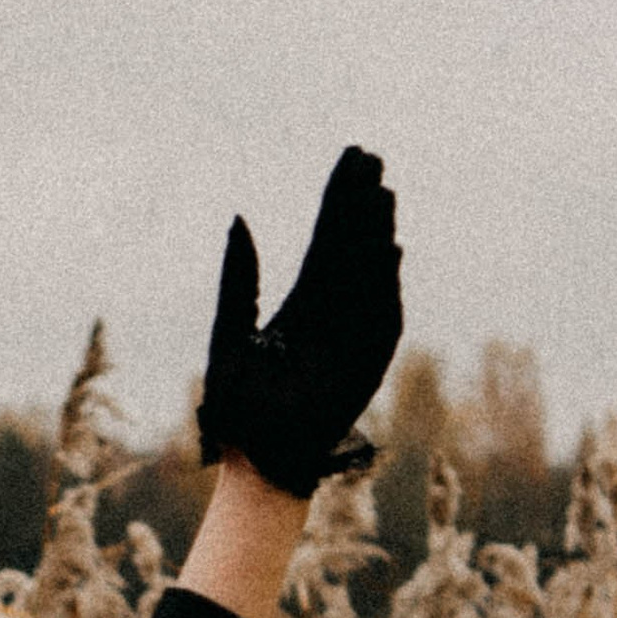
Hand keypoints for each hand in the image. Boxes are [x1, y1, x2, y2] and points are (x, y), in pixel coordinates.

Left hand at [198, 148, 402, 497]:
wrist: (256, 458)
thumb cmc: (238, 408)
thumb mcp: (229, 334)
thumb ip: (238, 280)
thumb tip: (240, 218)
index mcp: (302, 303)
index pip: (326, 240)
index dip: (338, 200)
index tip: (349, 158)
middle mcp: (334, 313)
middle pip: (352, 248)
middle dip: (362, 206)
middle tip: (370, 159)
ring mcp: (354, 336)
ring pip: (369, 275)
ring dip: (375, 235)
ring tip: (378, 194)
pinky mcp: (368, 363)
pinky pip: (382, 318)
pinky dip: (386, 287)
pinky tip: (387, 252)